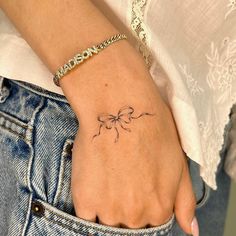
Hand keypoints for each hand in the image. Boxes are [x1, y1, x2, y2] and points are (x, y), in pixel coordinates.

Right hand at [60, 41, 195, 233]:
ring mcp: (109, 211)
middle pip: (129, 220)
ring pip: (107, 218)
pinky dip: (90, 198)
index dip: (143, 198)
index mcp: (160, 209)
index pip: (151, 219)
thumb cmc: (152, 129)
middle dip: (127, 200)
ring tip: (108, 170)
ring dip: (107, 200)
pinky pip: (87, 213)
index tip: (137, 180)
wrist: (120, 109)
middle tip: (122, 170)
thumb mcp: (179, 163)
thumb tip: (190, 229)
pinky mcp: (85, 201)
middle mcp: (136, 217)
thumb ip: (184, 201)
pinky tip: (94, 176)